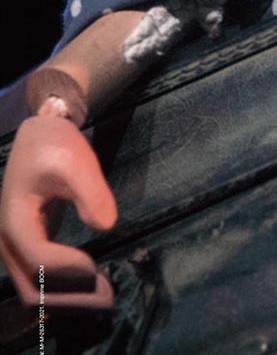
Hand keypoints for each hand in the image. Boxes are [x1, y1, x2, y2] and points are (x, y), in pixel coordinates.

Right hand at [0, 114, 116, 308]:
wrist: (40, 134)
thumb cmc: (56, 146)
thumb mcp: (76, 162)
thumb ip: (92, 193)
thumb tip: (106, 227)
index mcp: (14, 220)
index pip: (37, 258)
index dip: (67, 268)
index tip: (97, 266)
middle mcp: (9, 240)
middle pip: (32, 287)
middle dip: (70, 298)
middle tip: (109, 299)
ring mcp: (16, 245)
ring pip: (35, 288)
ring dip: (69, 298)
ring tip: (107, 296)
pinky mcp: (30, 244)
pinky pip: (41, 277)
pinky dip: (65, 287)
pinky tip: (93, 284)